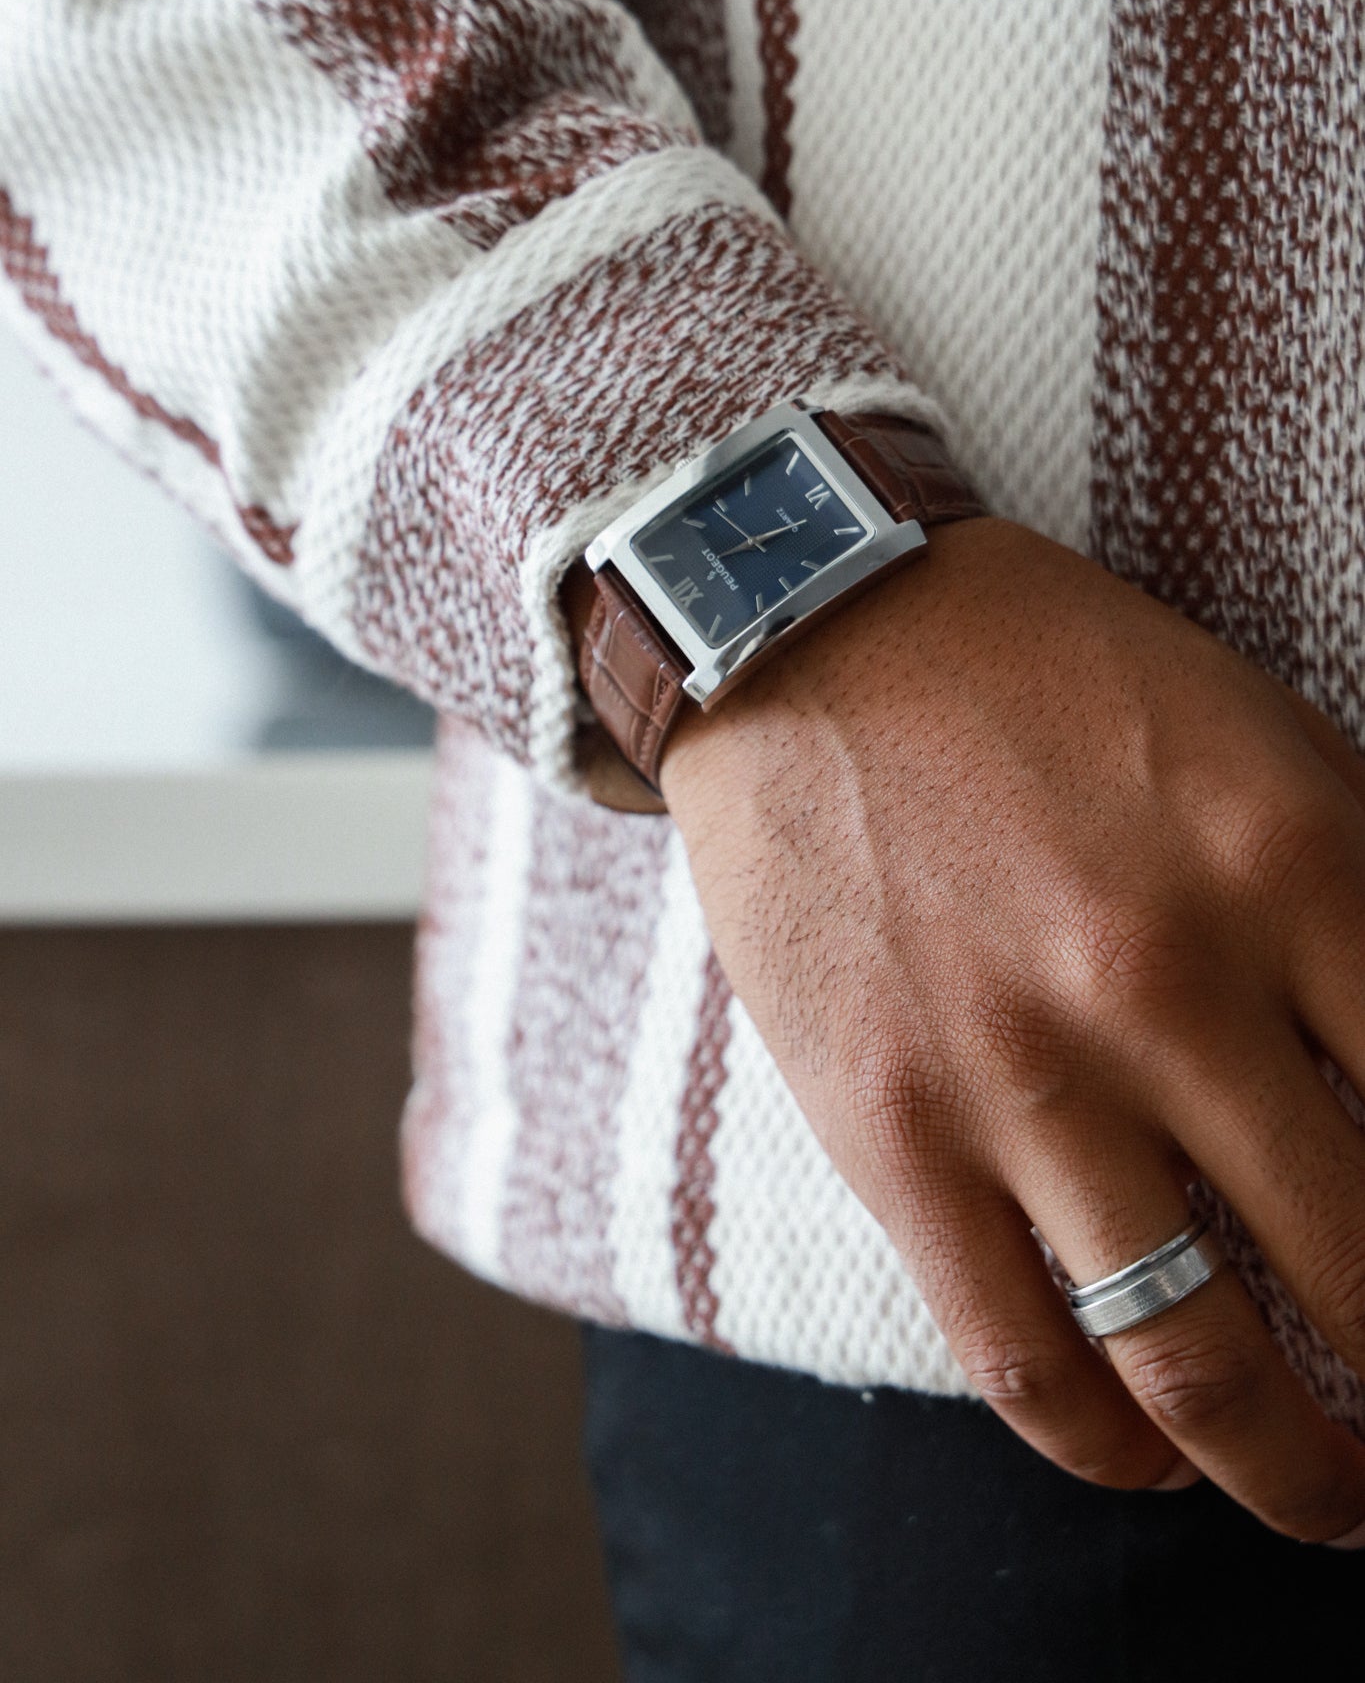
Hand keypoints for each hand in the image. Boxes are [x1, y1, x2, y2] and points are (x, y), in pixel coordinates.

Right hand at [659, 516, 1364, 1541]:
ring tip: (1332, 1498)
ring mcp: (1023, 1068)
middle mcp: (1170, 979)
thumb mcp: (1262, 734)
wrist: (809, 634)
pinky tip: (1156, 1458)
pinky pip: (1024, 1356)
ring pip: (1201, 1353)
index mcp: (1294, 859)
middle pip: (1363, 1260)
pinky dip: (1111, 1449)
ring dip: (1299, 1468)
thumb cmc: (1047, 678)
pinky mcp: (895, 1129)